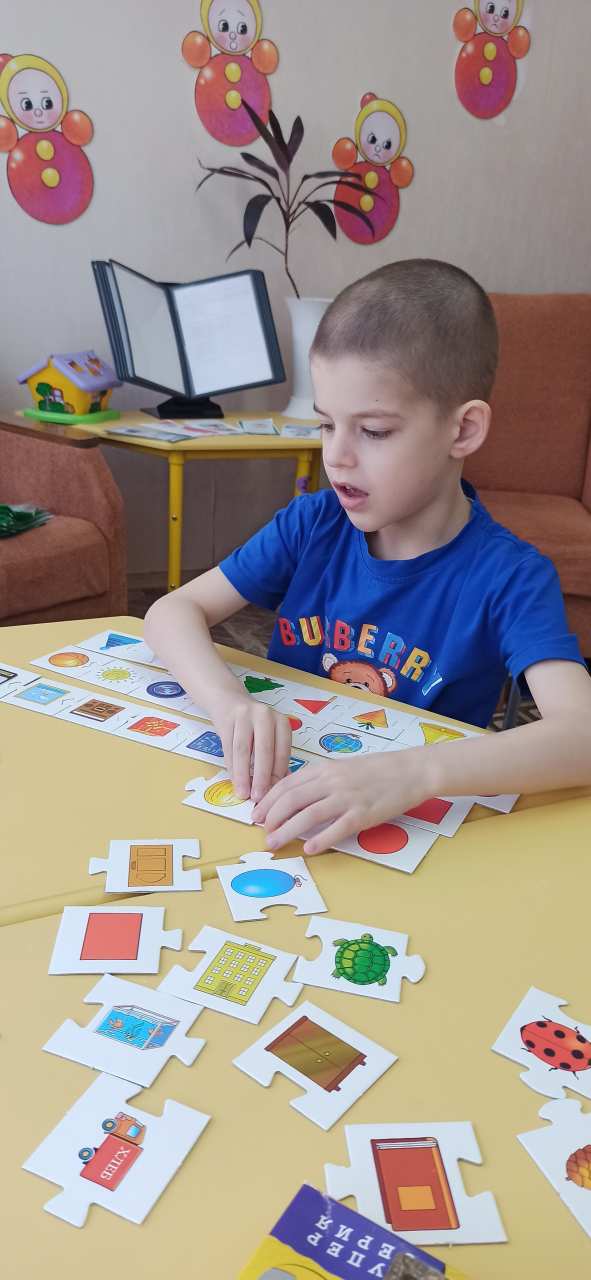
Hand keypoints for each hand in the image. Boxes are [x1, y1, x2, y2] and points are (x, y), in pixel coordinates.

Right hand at [213, 693, 292, 801]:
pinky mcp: (227, 719)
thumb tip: (277, 789)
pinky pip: (228, 747)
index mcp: (281, 722)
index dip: (278, 775)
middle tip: (259, 798)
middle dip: (261, 777)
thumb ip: (274, 759)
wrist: (228, 700)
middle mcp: (265, 715)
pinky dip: (232, 767)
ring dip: (243, 775)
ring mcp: (244, 715)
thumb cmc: (253, 725)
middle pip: (264, 750)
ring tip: (243, 793)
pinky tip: (234, 780)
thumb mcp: (268, 737)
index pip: (282, 751)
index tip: (274, 795)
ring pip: (243, 750)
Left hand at [252, 748, 430, 854]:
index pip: (286, 784)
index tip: (257, 815)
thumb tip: (294, 798)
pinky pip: (337, 829)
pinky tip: (309, 849)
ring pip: (307, 815)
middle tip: (262, 833)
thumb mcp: (342, 767)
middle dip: (271, 818)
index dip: (268, 801)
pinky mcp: (363, 814)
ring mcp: (347, 798)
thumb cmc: (376, 770)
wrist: (410, 771)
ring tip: (274, 844)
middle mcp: (332, 781)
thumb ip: (319, 780)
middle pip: (291, 800)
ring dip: (286, 831)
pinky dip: (320, 839)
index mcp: (324, 769)